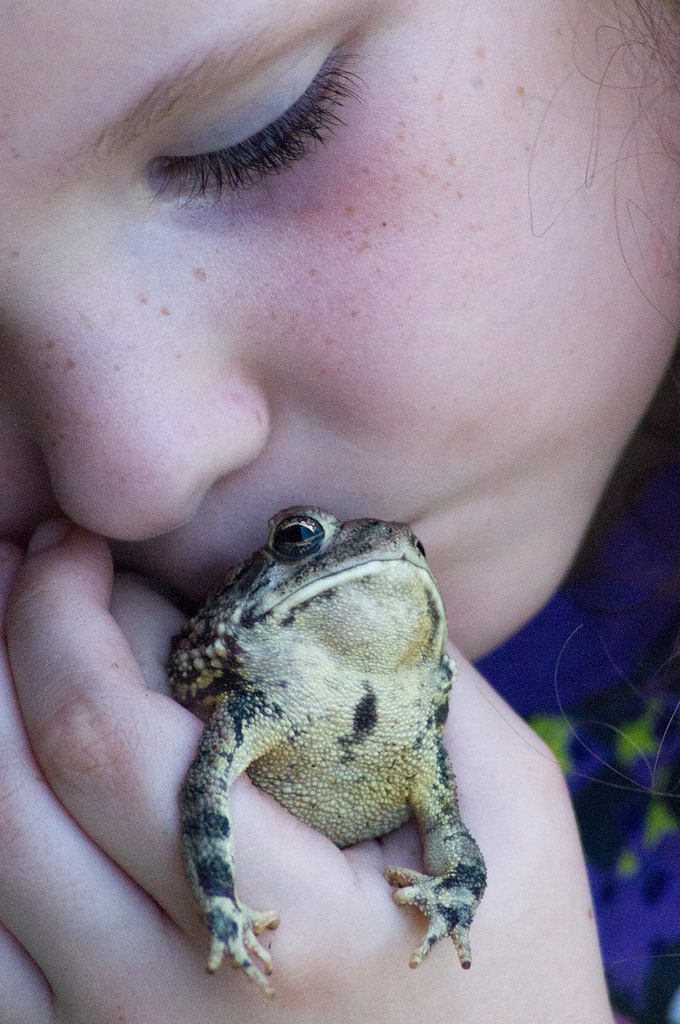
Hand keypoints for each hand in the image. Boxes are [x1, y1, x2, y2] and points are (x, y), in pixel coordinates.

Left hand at [0, 521, 614, 1022]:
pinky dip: (2, 825)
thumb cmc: (516, 968)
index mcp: (293, 928)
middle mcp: (169, 1005)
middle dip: (5, 643)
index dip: (63, 616)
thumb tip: (323, 579)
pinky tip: (29, 756)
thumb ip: (424, 682)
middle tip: (29, 560)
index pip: (112, 743)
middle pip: (14, 797)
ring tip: (18, 641)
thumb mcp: (512, 813)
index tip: (74, 540)